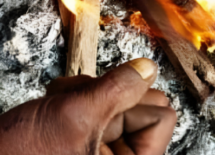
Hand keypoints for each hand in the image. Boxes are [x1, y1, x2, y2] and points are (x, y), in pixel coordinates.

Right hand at [0, 59, 176, 154]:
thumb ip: (116, 90)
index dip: (130, 102)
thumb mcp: (74, 117)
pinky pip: (93, 106)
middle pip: (140, 104)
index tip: (100, 109)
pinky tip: (52, 105)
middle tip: (74, 103)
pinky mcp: (82, 145)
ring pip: (114, 100)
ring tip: (57, 105)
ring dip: (83, 94)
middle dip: (106, 94)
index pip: (162, 116)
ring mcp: (101, 153)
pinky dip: (72, 98)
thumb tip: (147, 69)